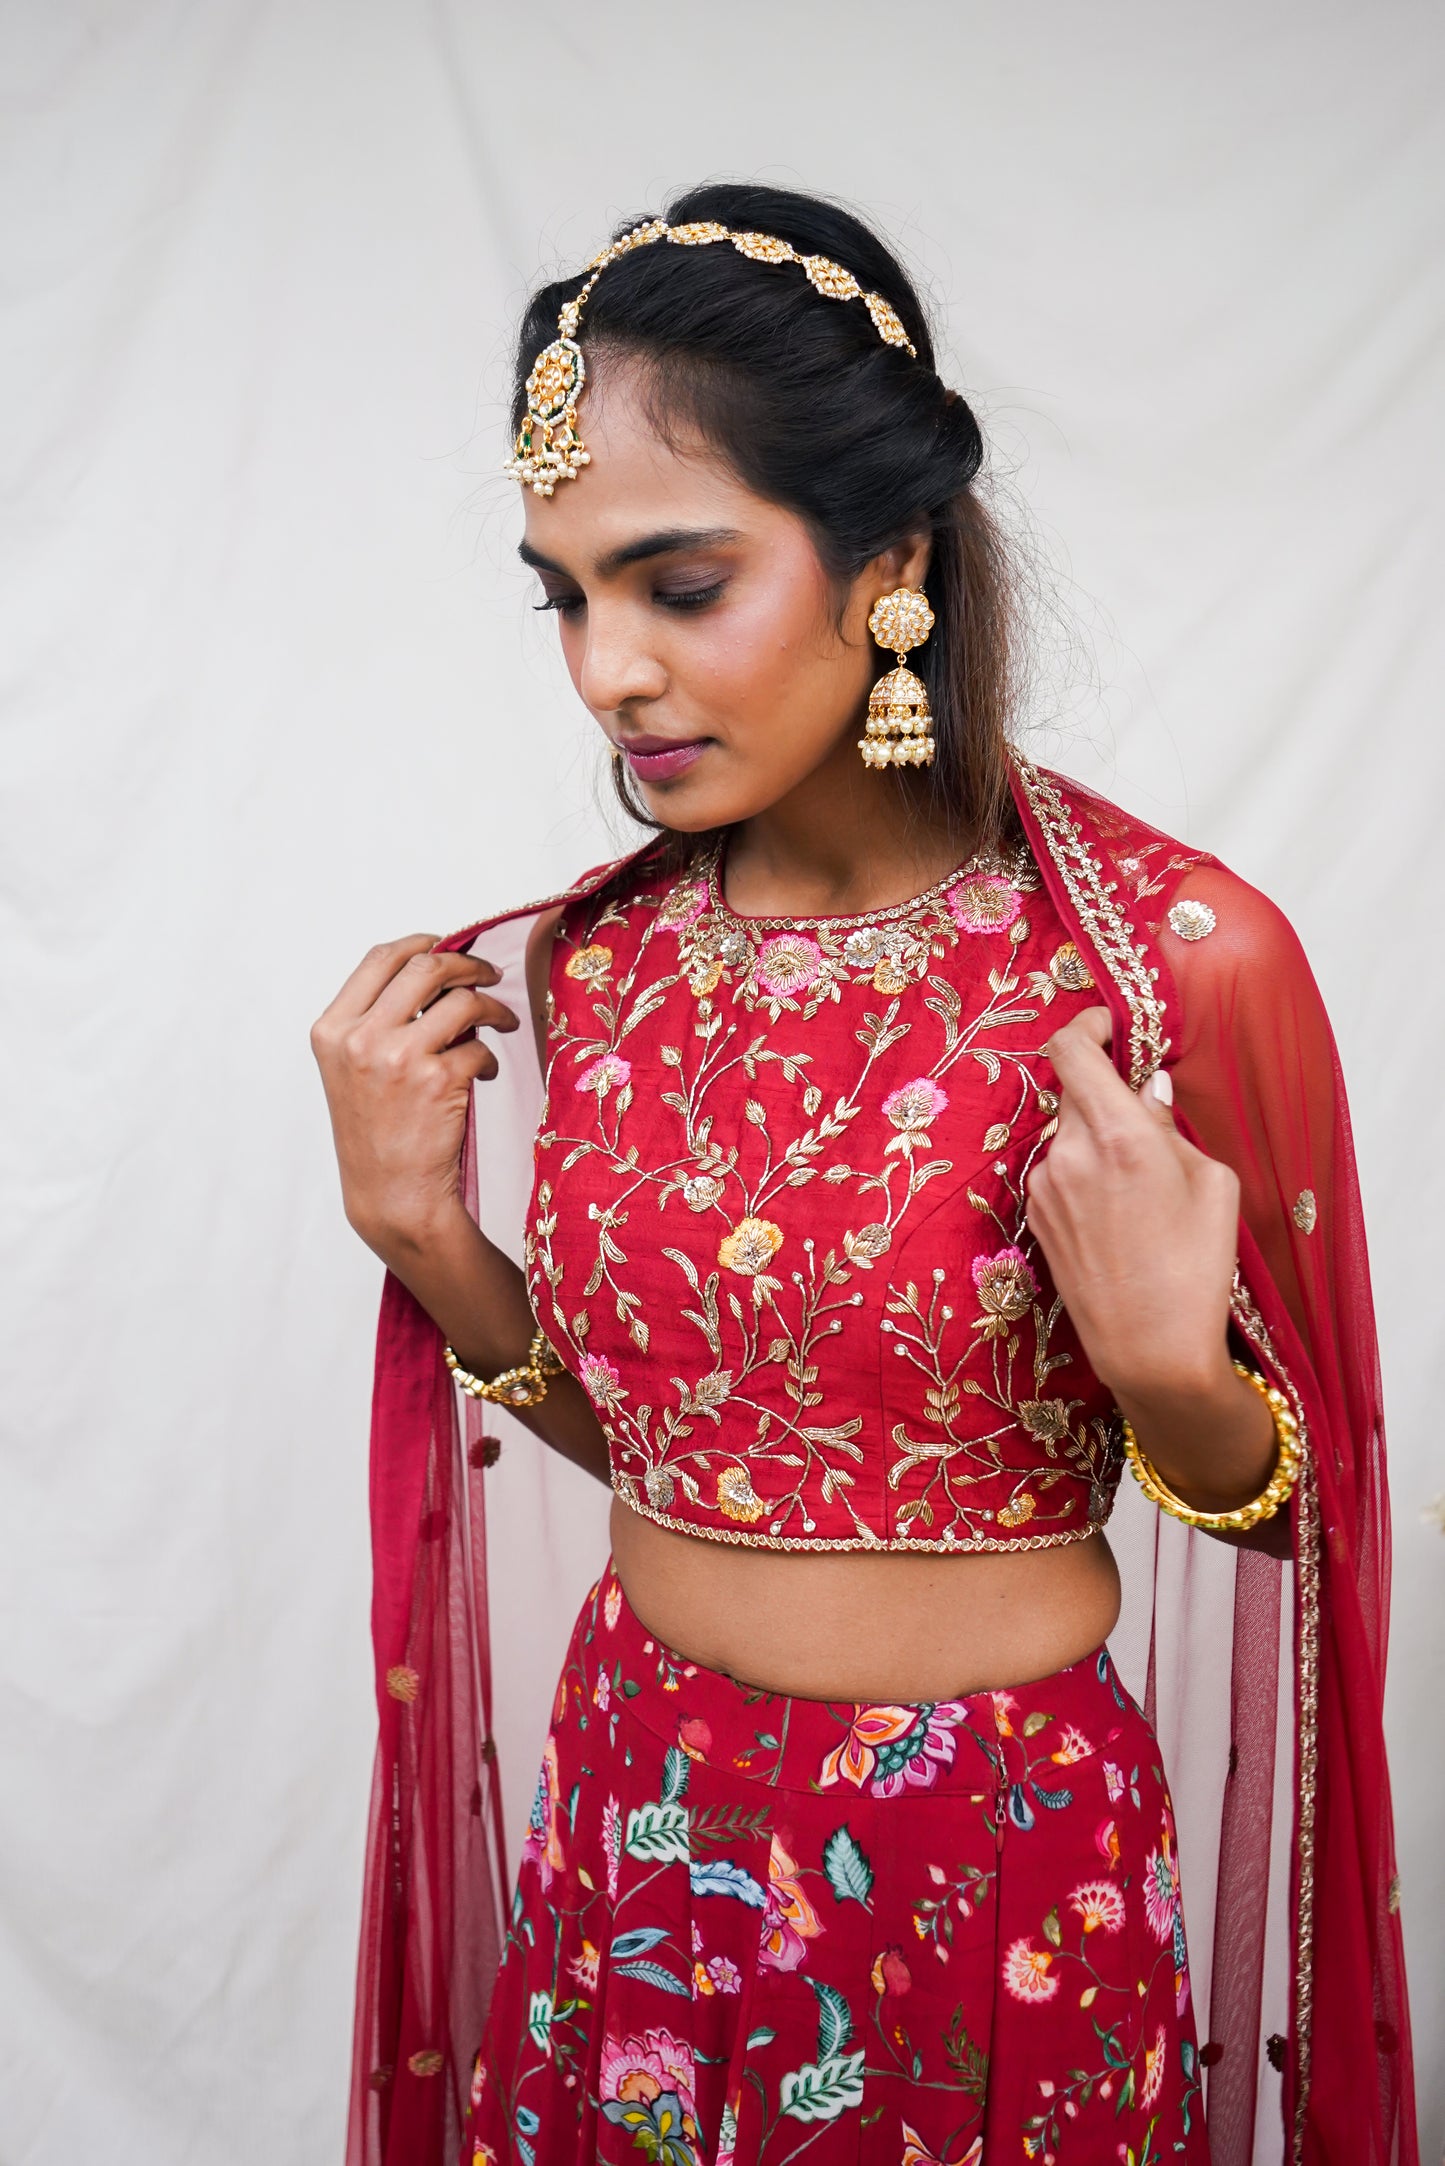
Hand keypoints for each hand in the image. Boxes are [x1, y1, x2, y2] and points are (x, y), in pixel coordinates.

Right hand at [310, 936, 518, 1259]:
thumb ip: (380, 1019)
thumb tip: (437, 969)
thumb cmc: (377, 1134)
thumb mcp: (354, 1068)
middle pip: (425, 966)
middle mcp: (360, 1038)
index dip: (420, 942)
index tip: (447, 945)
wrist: (392, 1195)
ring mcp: (397, 1058)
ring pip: (462, 1001)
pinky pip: (480, 1048)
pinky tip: (485, 1075)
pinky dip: (490, 1058)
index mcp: (332, 1029)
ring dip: (492, 1007)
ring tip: (504, 1022)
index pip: (380, 959)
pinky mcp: (437, 1080)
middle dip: (467, 964)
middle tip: (490, 974)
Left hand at [1026, 1008, 1274, 1511]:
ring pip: (1069, 1132)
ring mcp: (1045, 1186)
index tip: (1111, 1026)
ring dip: (1098, 1136)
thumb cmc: (1196, 1271)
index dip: (1087, 1025)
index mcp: (1116, 1136)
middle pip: (1073, 1088)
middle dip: (1106, 1088)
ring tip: (1142, 1185)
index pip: (1070, 1048)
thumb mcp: (1212, 1184)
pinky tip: (1121, 1213)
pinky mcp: (1036, 1216)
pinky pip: (1061, 1169)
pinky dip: (1086, 1170)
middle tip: (1146, 1112)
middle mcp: (1068, 1154)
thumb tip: (1144, 1094)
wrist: (1150, 1351)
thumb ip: (1169, 1126)